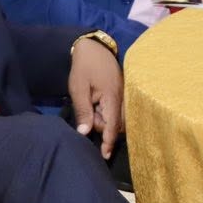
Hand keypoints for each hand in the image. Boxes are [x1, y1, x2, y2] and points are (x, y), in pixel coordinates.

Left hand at [68, 37, 124, 159]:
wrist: (94, 47)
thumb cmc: (84, 67)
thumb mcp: (78, 89)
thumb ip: (83, 111)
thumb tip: (84, 133)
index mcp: (112, 97)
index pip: (112, 125)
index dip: (108, 141)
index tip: (105, 155)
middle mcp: (122, 98)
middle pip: (115, 124)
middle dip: (101, 125)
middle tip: (87, 110)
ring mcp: (123, 95)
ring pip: (116, 118)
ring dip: (103, 118)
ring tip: (91, 104)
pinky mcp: (121, 93)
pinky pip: (117, 110)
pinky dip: (107, 113)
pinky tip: (97, 105)